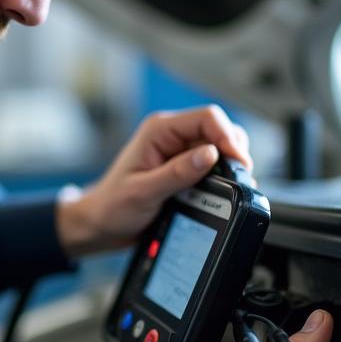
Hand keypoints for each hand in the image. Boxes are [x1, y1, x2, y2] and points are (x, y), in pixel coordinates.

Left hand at [55, 104, 251, 256]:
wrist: (100, 224)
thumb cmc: (112, 206)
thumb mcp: (144, 192)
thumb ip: (178, 172)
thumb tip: (210, 154)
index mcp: (158, 130)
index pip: (206, 117)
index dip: (228, 137)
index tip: (239, 162)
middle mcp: (170, 136)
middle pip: (218, 129)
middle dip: (233, 151)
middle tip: (240, 178)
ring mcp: (177, 152)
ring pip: (218, 148)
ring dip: (229, 165)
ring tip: (231, 187)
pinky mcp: (183, 168)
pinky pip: (212, 166)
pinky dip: (221, 177)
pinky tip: (220, 193)